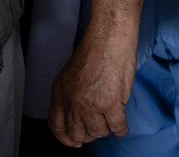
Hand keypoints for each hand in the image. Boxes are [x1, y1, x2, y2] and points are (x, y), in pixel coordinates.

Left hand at [48, 27, 137, 146]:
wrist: (109, 38)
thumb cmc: (95, 50)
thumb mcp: (71, 74)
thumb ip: (71, 96)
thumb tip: (79, 117)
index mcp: (59, 93)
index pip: (57, 126)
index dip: (67, 138)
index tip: (75, 142)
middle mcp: (72, 102)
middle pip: (78, 134)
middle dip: (90, 133)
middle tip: (98, 125)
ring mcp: (91, 105)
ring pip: (99, 132)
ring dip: (106, 128)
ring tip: (111, 115)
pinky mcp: (111, 104)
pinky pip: (117, 128)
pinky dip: (121, 128)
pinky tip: (121, 122)